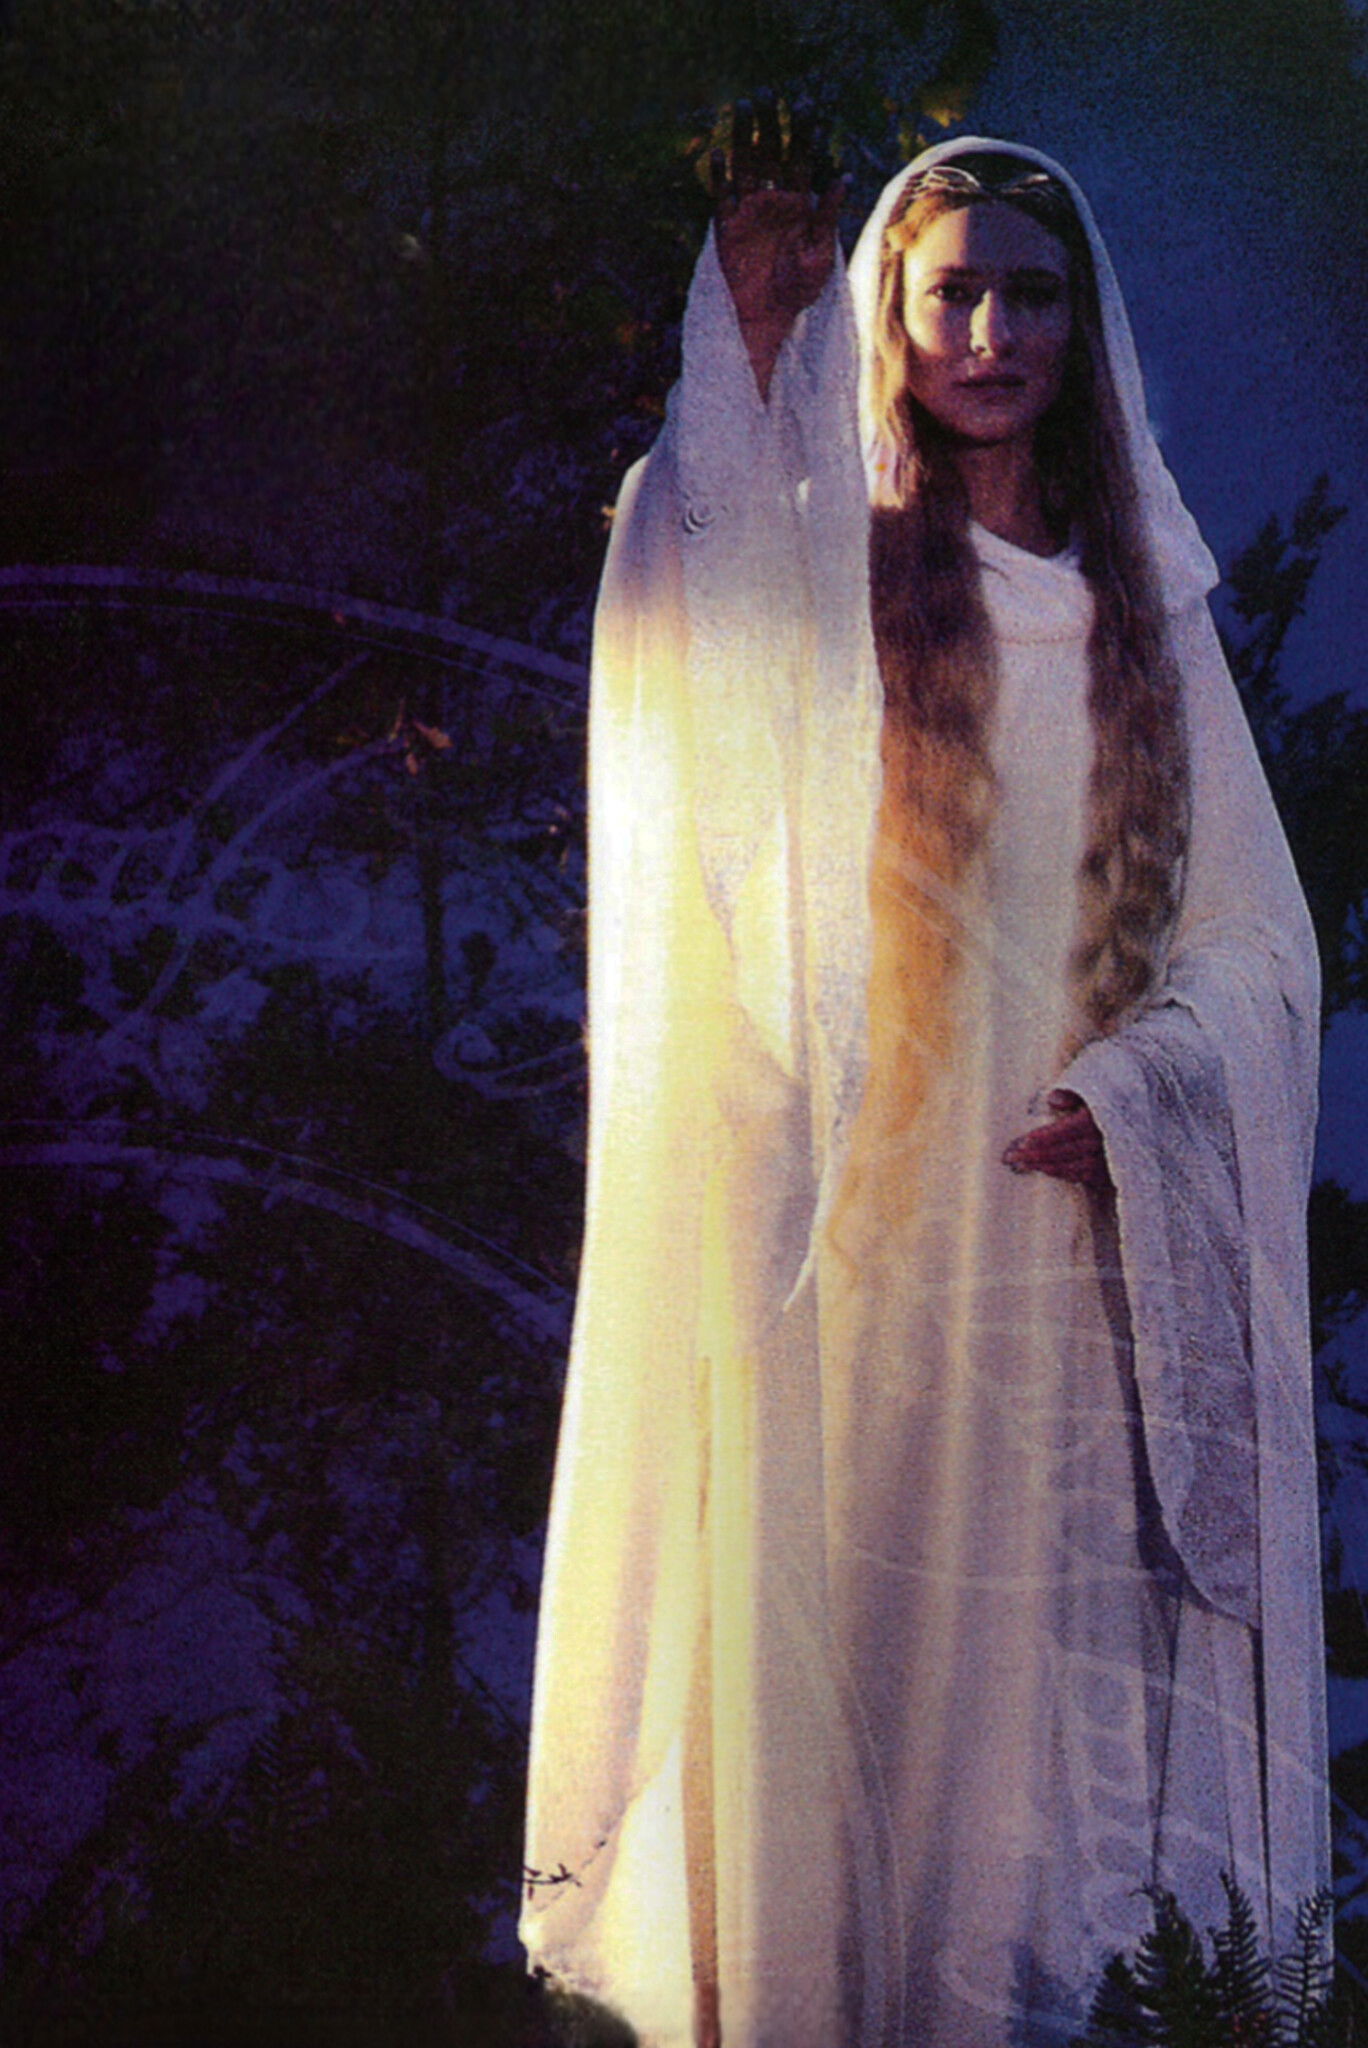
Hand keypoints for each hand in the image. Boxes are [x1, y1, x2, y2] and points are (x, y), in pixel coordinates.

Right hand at [710, 93, 845, 397]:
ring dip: (744, 136)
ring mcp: (748, 212)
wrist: (768, 318)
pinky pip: (721, 196)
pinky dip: (719, 175)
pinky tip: (719, 152)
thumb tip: (843, 175)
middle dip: (769, 123)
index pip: (800, 160)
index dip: (802, 133)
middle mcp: (773, 202)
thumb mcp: (821, 252)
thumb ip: (827, 214)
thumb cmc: (800, 290)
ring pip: (745, 165)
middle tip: (767, 93)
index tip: (804, 104)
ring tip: (743, 106)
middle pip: (770, 154)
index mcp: (799, 205)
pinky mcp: (727, 228)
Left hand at [1002, 1090, 1111, 1192]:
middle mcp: (1111, 1138)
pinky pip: (1088, 1175)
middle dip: (1038, 1154)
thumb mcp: (1096, 1081)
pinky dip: (1066, 1173)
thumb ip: (1073, 1091)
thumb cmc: (1114, 1090)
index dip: (1046, 1137)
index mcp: (1106, 1115)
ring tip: (1022, 1164)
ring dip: (1048, 1166)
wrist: (1149, 1103)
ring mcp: (1116, 1157)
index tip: (1023, 1141)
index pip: (1070, 1129)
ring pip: (1077, 1166)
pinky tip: (1046, 1170)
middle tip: (1011, 1155)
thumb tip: (1052, 1099)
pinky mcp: (1117, 1169)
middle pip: (1069, 1150)